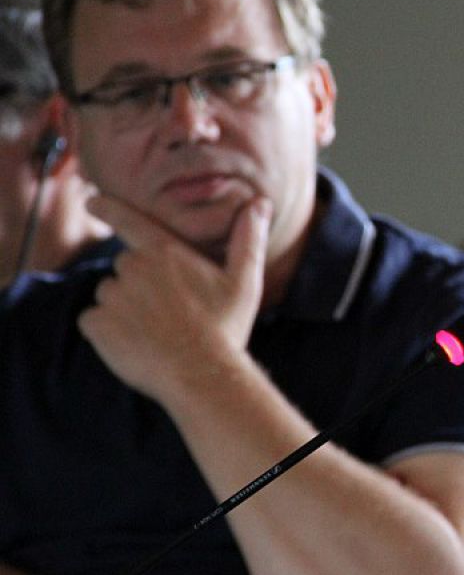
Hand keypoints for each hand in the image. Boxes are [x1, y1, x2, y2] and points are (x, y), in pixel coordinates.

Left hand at [78, 194, 271, 398]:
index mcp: (166, 251)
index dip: (108, 208)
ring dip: (124, 308)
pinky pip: (93, 320)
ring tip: (156, 330)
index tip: (91, 200)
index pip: (128, 220)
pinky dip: (107, 331)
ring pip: (110, 294)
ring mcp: (113, 296)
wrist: (201, 375)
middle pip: (125, 267)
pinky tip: (136, 343)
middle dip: (140, 283)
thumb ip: (247, 239)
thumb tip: (260, 203)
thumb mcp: (244, 281)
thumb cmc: (226, 327)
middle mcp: (134, 267)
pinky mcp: (98, 325)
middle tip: (170, 310)